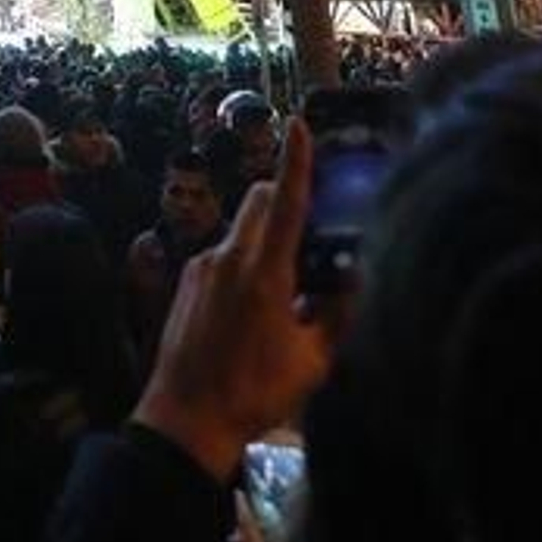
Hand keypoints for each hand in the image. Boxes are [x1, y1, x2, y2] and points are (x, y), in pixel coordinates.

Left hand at [133, 116, 331, 481]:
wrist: (186, 417)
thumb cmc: (254, 392)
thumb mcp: (312, 361)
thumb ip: (337, 314)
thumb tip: (354, 282)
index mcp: (262, 272)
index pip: (283, 201)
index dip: (295, 161)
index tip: (299, 124)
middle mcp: (227, 257)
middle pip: (258, 201)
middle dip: (284, 197)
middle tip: (313, 224)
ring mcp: (202, 267)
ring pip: (242, 229)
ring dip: (267, 237)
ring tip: (290, 284)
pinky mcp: (188, 281)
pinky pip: (224, 255)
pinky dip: (247, 261)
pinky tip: (259, 306)